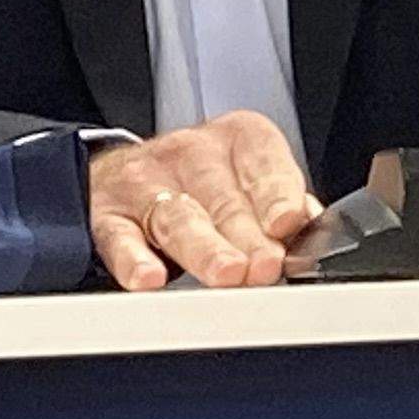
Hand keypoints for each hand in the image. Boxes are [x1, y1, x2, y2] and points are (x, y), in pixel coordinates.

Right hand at [86, 110, 318, 290]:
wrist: (123, 173)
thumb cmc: (204, 184)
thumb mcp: (251, 181)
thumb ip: (285, 207)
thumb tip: (312, 234)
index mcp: (237, 140)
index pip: (262, 165)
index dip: (277, 195)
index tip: (287, 223)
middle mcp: (190, 155)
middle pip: (224, 200)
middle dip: (248, 236)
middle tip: (266, 266)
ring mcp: (145, 184)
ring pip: (179, 219)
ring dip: (205, 248)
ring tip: (228, 273)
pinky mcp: (107, 215)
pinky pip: (120, 238)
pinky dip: (134, 260)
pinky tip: (150, 278)